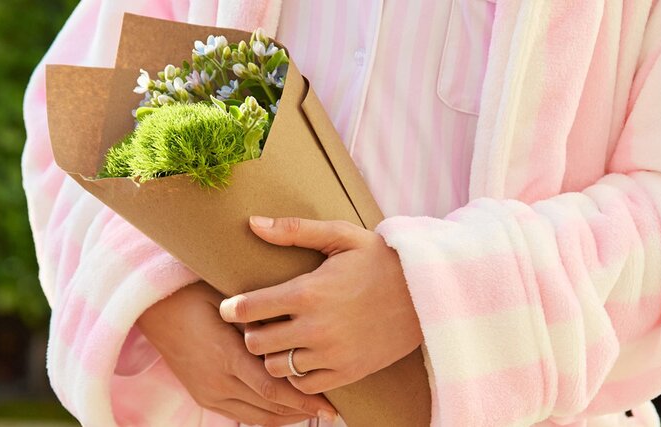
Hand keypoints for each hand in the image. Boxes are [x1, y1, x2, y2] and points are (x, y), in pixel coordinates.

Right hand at [139, 282, 337, 424]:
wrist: (153, 307)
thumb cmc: (194, 294)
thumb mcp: (229, 302)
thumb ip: (260, 321)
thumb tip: (298, 330)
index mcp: (225, 355)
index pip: (272, 389)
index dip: (303, 401)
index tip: (330, 405)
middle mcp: (217, 381)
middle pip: (269, 409)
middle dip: (302, 411)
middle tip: (330, 409)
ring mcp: (208, 392)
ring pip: (256, 418)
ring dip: (285, 418)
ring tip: (311, 411)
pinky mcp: (202, 396)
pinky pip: (239, 416)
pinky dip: (265, 416)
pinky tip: (282, 409)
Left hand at [218, 216, 422, 394]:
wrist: (428, 292)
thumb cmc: (380, 260)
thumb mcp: (341, 236)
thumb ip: (294, 230)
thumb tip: (252, 223)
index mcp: (307, 292)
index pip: (247, 309)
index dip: (232, 308)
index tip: (232, 306)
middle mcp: (316, 328)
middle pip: (255, 344)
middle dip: (250, 332)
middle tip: (258, 323)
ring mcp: (332, 354)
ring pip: (276, 368)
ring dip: (271, 355)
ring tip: (280, 340)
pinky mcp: (348, 372)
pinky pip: (304, 385)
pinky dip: (297, 374)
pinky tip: (301, 356)